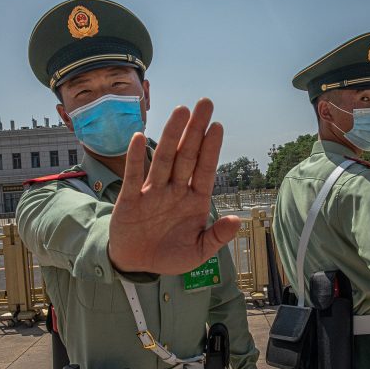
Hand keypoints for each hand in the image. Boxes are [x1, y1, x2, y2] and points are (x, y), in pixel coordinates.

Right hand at [108, 98, 240, 273]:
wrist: (137, 265)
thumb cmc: (171, 255)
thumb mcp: (199, 252)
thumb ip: (217, 237)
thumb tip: (238, 220)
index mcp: (194, 201)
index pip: (204, 170)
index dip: (211, 148)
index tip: (218, 125)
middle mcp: (175, 190)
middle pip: (187, 155)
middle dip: (195, 130)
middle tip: (205, 103)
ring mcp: (153, 192)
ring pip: (164, 159)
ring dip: (171, 135)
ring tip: (181, 111)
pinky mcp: (131, 199)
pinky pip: (134, 176)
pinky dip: (135, 158)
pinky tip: (139, 138)